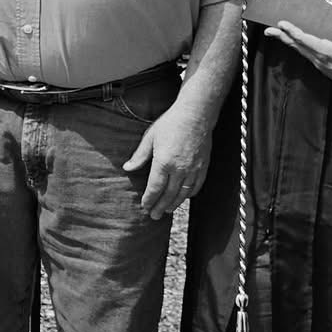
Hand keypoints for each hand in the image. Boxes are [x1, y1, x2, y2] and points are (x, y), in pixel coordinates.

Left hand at [123, 100, 211, 218]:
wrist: (196, 114)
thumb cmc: (171, 123)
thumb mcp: (150, 138)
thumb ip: (139, 156)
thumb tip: (128, 168)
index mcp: (164, 163)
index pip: (155, 188)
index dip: (149, 200)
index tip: (144, 206)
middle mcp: (179, 169)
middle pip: (169, 195)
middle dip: (160, 207)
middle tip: (154, 216)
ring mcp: (193, 169)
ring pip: (183, 194)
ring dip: (174, 204)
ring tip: (166, 210)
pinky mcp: (203, 167)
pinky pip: (196, 186)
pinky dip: (189, 194)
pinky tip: (183, 197)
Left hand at [270, 22, 331, 106]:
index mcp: (331, 53)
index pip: (306, 40)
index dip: (293, 32)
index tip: (282, 23)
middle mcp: (323, 61)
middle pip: (298, 46)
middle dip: (282, 37)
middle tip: (268, 29)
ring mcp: (323, 67)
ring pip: (303, 52)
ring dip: (289, 42)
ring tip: (277, 34)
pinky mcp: (327, 71)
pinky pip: (310, 56)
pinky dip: (300, 47)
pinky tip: (298, 44)